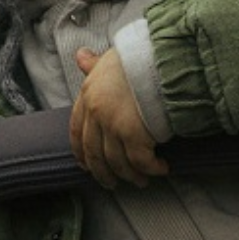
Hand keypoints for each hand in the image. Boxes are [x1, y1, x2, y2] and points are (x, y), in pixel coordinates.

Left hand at [69, 47, 167, 188]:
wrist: (162, 56)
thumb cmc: (139, 56)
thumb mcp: (110, 59)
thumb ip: (94, 65)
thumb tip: (81, 56)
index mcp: (88, 95)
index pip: (77, 131)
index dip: (81, 152)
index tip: (86, 166)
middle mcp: (96, 112)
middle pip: (95, 153)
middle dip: (103, 173)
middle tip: (113, 183)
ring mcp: (113, 125)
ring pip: (117, 162)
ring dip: (130, 176)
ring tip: (142, 180)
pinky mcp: (134, 134)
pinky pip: (141, 161)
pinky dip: (151, 169)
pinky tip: (161, 169)